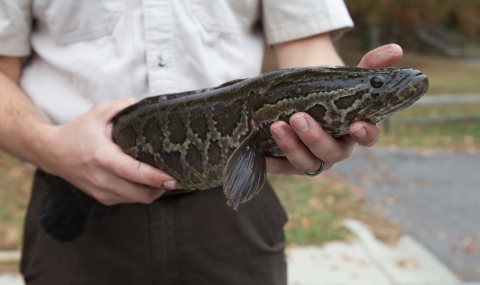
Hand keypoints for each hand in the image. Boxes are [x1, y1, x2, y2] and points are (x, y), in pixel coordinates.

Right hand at [41, 98, 177, 204]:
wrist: (53, 153)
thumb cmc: (78, 132)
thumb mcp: (98, 113)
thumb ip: (121, 106)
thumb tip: (142, 104)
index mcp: (102, 156)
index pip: (133, 172)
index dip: (155, 177)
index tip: (172, 178)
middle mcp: (102, 178)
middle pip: (140, 193)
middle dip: (161, 189)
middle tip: (175, 179)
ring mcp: (101, 191)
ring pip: (137, 199)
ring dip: (153, 192)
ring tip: (163, 180)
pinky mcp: (102, 198)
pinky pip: (129, 200)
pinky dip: (141, 194)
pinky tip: (147, 183)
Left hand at [267, 44, 402, 174]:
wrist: (301, 99)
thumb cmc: (328, 91)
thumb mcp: (347, 76)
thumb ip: (370, 64)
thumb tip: (395, 50)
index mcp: (354, 131)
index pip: (367, 138)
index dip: (365, 135)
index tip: (357, 126)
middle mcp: (336, 149)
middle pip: (331, 153)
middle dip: (315, 138)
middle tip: (298, 118)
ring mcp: (314, 159)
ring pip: (307, 163)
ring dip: (292, 148)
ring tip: (276, 126)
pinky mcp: (291, 164)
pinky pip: (283, 169)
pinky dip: (274, 164)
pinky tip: (262, 153)